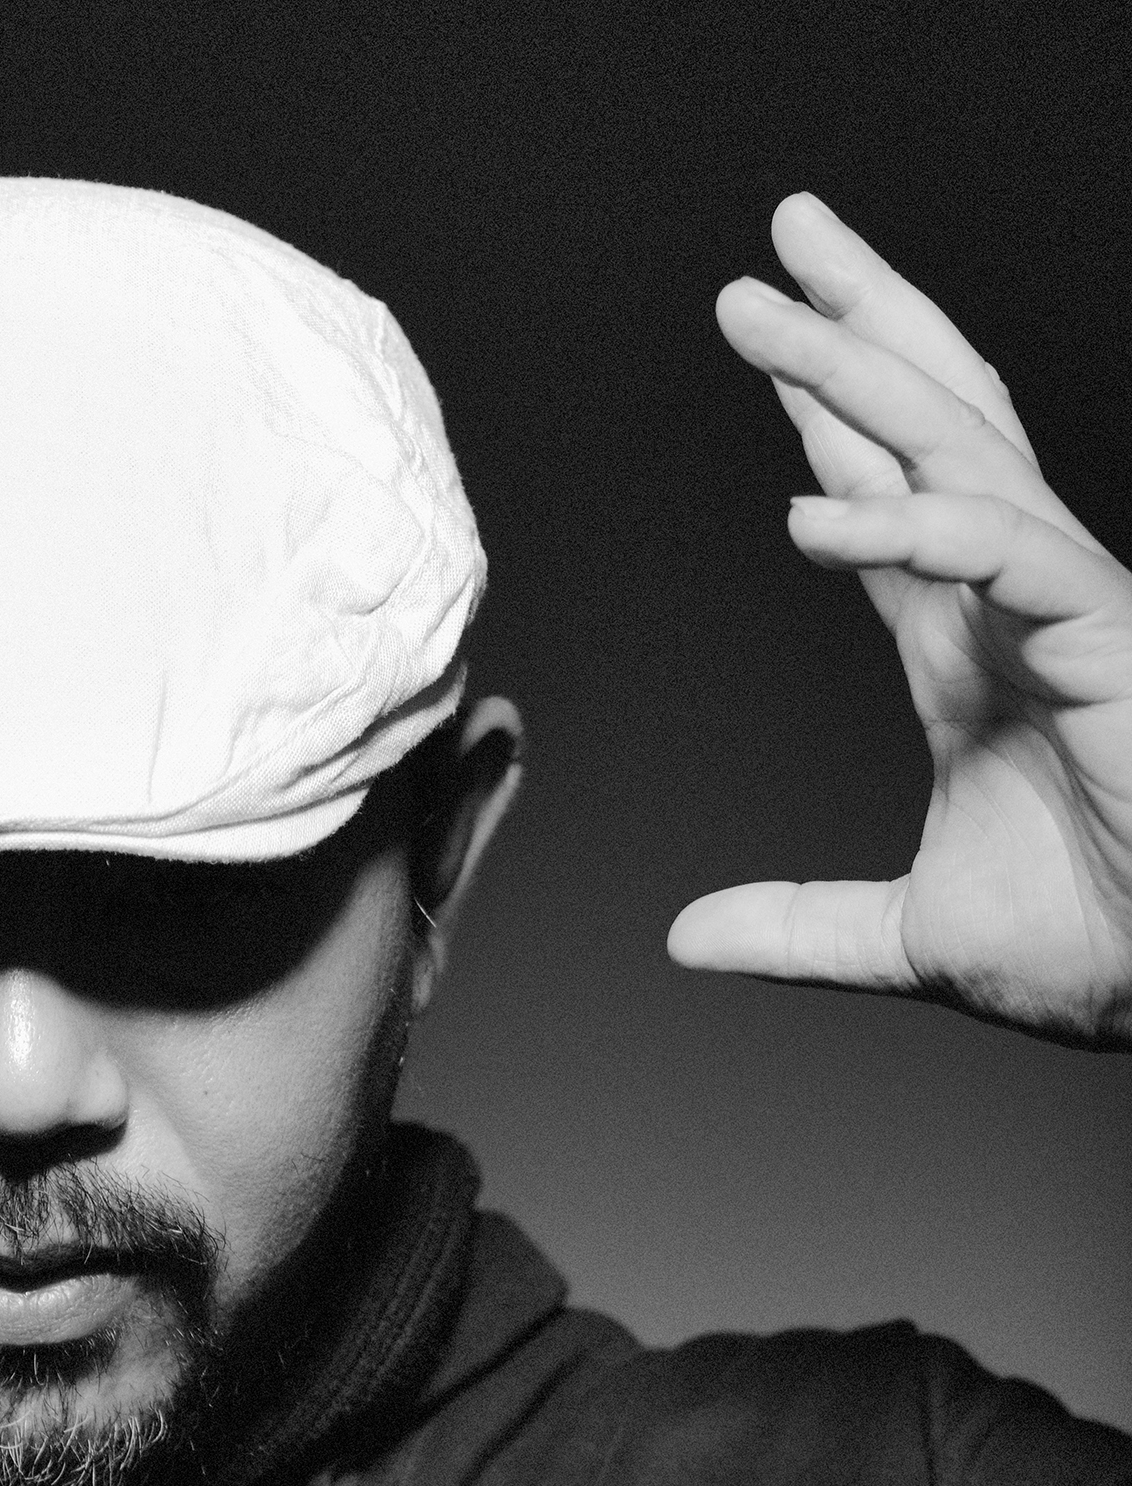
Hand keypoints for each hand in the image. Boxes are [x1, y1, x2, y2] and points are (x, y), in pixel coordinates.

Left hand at [667, 194, 1131, 1046]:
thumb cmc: (1093, 948)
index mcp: (973, 652)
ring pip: (956, 452)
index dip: (829, 413)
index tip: (769, 339)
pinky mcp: (1106, 638)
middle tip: (774, 247)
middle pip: (932, 425)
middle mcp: (1015, 605)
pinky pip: (1003, 553)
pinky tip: (817, 513)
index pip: (889, 497)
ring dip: (850, 376)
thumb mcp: (905, 938)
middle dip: (854, 328)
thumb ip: (797, 926)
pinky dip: (910, 526)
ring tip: (756, 313)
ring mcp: (1065, 609)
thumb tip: (687, 936)